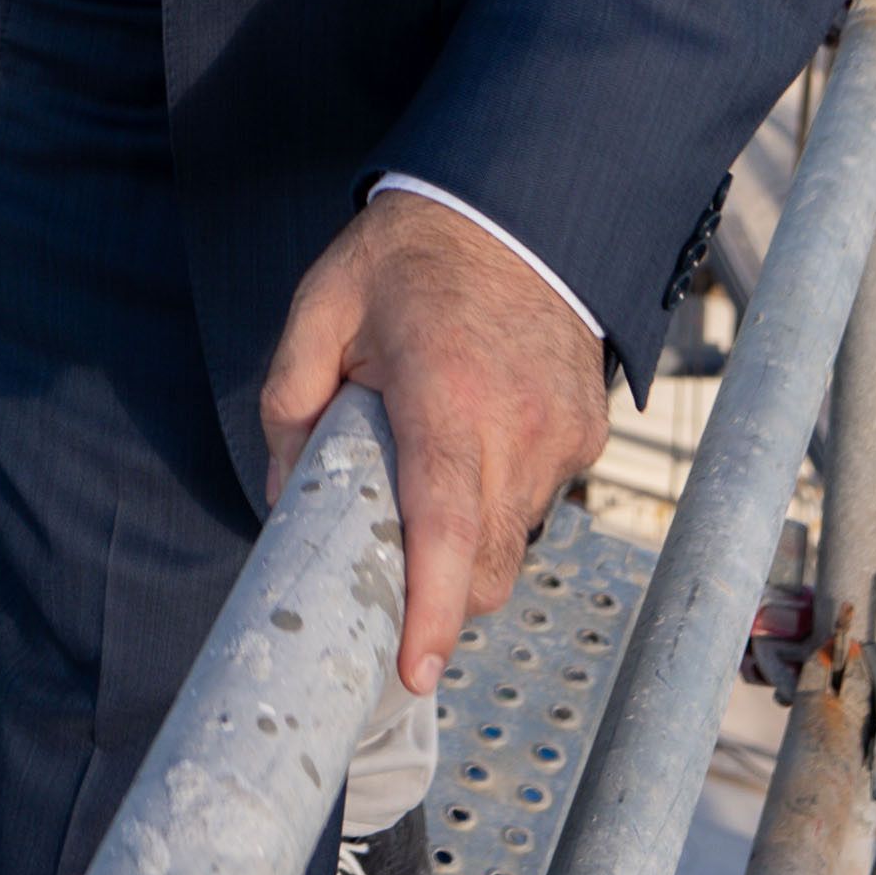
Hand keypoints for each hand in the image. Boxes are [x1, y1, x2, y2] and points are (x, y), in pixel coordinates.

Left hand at [254, 194, 611, 699]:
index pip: (446, 528)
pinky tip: (473, 439)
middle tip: (389, 571)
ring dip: (468, 539)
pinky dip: (498, 498)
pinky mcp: (588, 433)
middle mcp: (518, 427)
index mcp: (447, 399)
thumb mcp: (322, 310)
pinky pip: (537, 500)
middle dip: (441, 596)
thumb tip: (287, 499)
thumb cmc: (410, 257)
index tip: (415, 669)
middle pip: (487, 565)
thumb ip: (292, 405)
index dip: (433, 610)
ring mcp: (564, 434)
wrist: (515, 204)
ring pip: (513, 540)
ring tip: (428, 468)